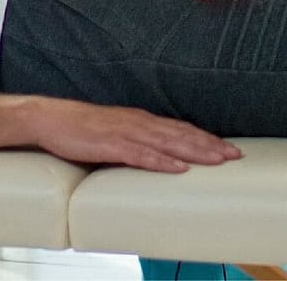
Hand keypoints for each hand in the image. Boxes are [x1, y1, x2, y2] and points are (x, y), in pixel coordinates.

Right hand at [25, 98, 241, 172]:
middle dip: (210, 145)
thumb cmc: (82, 128)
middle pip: (181, 134)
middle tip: (235, 155)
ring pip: (167, 143)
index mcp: (141, 120)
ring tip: (217, 160)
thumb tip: (158, 154)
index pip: (181, 129)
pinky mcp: (111, 144)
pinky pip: (140, 155)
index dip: (205, 139)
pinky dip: (161, 161)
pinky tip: (178, 168)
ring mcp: (126, 132)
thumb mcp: (116, 132)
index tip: (228, 149)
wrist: (51, 118)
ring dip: (194, 151)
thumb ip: (137, 141)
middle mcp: (139, 123)